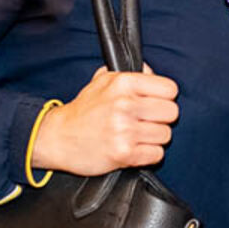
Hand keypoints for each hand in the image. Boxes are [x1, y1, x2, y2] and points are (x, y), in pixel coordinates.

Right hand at [30, 66, 178, 174]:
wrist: (57, 138)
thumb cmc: (83, 111)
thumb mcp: (102, 82)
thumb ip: (131, 75)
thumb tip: (152, 72)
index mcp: (123, 84)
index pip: (170, 89)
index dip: (164, 98)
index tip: (154, 103)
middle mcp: (125, 104)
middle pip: (172, 112)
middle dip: (161, 119)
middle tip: (145, 121)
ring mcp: (125, 130)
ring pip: (165, 135)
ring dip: (154, 138)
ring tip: (136, 136)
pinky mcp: (124, 153)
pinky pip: (157, 155)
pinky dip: (148, 155)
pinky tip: (134, 149)